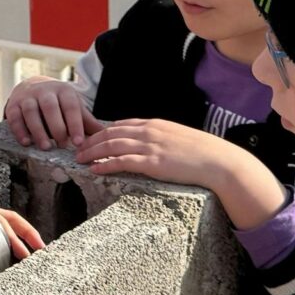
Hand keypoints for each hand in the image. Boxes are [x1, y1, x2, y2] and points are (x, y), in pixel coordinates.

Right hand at [4, 75, 90, 149]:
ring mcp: (28, 97)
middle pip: (50, 107)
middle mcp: (45, 91)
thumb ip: (86, 122)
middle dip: (57, 128)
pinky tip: (26, 143)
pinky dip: (20, 130)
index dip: (75, 124)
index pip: (71, 107)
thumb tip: (105, 137)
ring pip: (31, 112)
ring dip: (38, 130)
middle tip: (63, 146)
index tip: (78, 143)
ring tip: (46, 147)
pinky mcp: (14, 104)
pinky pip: (15, 117)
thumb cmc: (58, 103)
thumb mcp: (74, 107)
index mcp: (64, 91)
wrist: (32, 87)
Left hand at [75, 116, 231, 186]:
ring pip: (112, 145)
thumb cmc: (202, 153)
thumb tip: (150, 146)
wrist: (218, 161)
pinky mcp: (153, 163)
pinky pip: (122, 162)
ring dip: (92, 152)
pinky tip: (94, 170)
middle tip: (76, 148)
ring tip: (79, 159)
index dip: (101, 131)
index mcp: (154, 124)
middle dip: (90, 140)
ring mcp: (150, 146)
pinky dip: (105, 164)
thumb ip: (160, 138)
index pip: (120, 124)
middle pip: (110, 133)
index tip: (89, 138)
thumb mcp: (177, 138)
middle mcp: (149, 132)